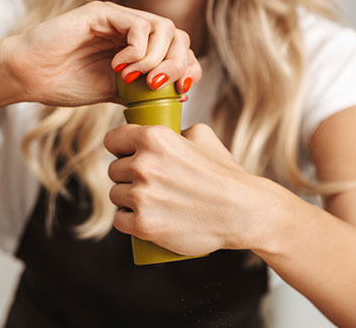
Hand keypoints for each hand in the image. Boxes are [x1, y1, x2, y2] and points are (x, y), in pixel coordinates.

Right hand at [0, 1, 201, 106]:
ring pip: (164, 28)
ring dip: (158, 59)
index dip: (188, 67)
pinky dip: (138, 51)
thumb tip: (180, 94)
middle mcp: (130, 28)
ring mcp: (117, 18)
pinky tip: (119, 68)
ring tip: (136, 79)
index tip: (182, 90)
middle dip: (177, 64)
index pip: (179, 48)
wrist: (28, 75)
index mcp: (136, 45)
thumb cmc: (63, 83)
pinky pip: (139, 26)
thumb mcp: (113, 93)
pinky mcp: (103, 12)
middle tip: (158, 86)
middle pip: (178, 35)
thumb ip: (142, 90)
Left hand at [103, 123, 265, 256]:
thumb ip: (175, 129)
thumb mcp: (202, 136)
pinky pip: (120, 220)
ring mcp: (142, 196)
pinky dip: (129, 221)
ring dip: (127, 199)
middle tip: (148, 184)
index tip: (125, 155)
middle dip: (127, 176)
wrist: (243, 212)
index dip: (119, 148)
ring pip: (115, 195)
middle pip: (113, 170)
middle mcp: (143, 164)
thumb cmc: (225, 174)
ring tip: (149, 202)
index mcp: (153, 138)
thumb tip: (161, 129)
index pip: (113, 140)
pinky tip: (142, 218)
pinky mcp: (143, 224)